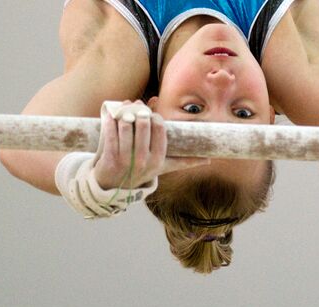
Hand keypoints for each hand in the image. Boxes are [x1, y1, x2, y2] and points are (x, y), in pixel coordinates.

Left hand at [94, 100, 210, 189]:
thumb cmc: (142, 171)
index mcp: (158, 160)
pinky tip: (111, 114)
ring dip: (124, 112)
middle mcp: (143, 161)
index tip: (150, 114)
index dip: (154, 116)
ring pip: (126, 125)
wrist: (115, 187)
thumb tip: (209, 160)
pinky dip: (110, 119)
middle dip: (139, 111)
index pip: (159, 128)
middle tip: (136, 106)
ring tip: (125, 109)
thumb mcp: (164, 167)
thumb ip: (184, 162)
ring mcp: (125, 160)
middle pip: (142, 123)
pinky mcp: (109, 158)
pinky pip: (110, 131)